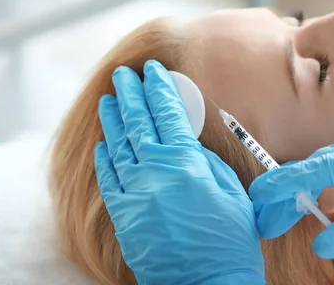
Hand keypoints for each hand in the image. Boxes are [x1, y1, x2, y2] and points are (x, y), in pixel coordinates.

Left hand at [94, 60, 264, 284]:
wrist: (207, 283)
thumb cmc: (229, 239)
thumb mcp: (229, 190)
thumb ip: (203, 159)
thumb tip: (184, 140)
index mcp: (183, 162)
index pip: (167, 113)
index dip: (159, 88)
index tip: (152, 70)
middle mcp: (153, 172)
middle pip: (137, 122)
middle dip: (130, 94)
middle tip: (123, 75)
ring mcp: (133, 193)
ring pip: (117, 146)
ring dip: (113, 119)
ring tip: (108, 100)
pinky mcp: (124, 215)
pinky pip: (108, 179)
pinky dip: (105, 158)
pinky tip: (104, 144)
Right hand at [249, 135, 333, 258]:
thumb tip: (320, 242)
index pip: (331, 163)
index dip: (294, 176)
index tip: (266, 193)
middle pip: (325, 160)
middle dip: (291, 185)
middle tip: (267, 215)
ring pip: (332, 161)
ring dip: (304, 184)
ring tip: (282, 212)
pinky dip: (322, 180)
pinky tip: (311, 200)